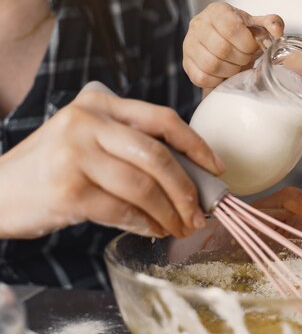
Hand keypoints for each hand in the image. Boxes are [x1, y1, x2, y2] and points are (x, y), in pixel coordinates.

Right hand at [0, 90, 224, 239]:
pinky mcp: (68, 190)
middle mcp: (88, 122)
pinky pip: (123, 211)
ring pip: (144, 187)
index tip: (217, 169)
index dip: (197, 146)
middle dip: (187, 190)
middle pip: (159, 156)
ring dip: (169, 213)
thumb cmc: (52, 166)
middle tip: (199, 212)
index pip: (163, 119)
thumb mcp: (88, 137)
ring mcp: (75, 155)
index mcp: (100, 103)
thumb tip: (190, 175)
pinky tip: (154, 230)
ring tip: (179, 227)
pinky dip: (146, 224)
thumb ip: (130, 143)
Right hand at [182, 2, 283, 89]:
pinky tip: (225, 74)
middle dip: (240, 59)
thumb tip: (277, 31)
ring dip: (230, 70)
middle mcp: (199, 24)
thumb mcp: (257, 25)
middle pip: (221, 49)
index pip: (230, 27)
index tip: (252, 47)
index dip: (246, 43)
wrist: (222, 39)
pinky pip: (201, 77)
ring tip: (236, 66)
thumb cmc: (240, 33)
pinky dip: (218, 80)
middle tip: (245, 59)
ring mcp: (189, 44)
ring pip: (210, 64)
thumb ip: (271, 24)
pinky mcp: (186, 63)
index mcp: (217, 11)